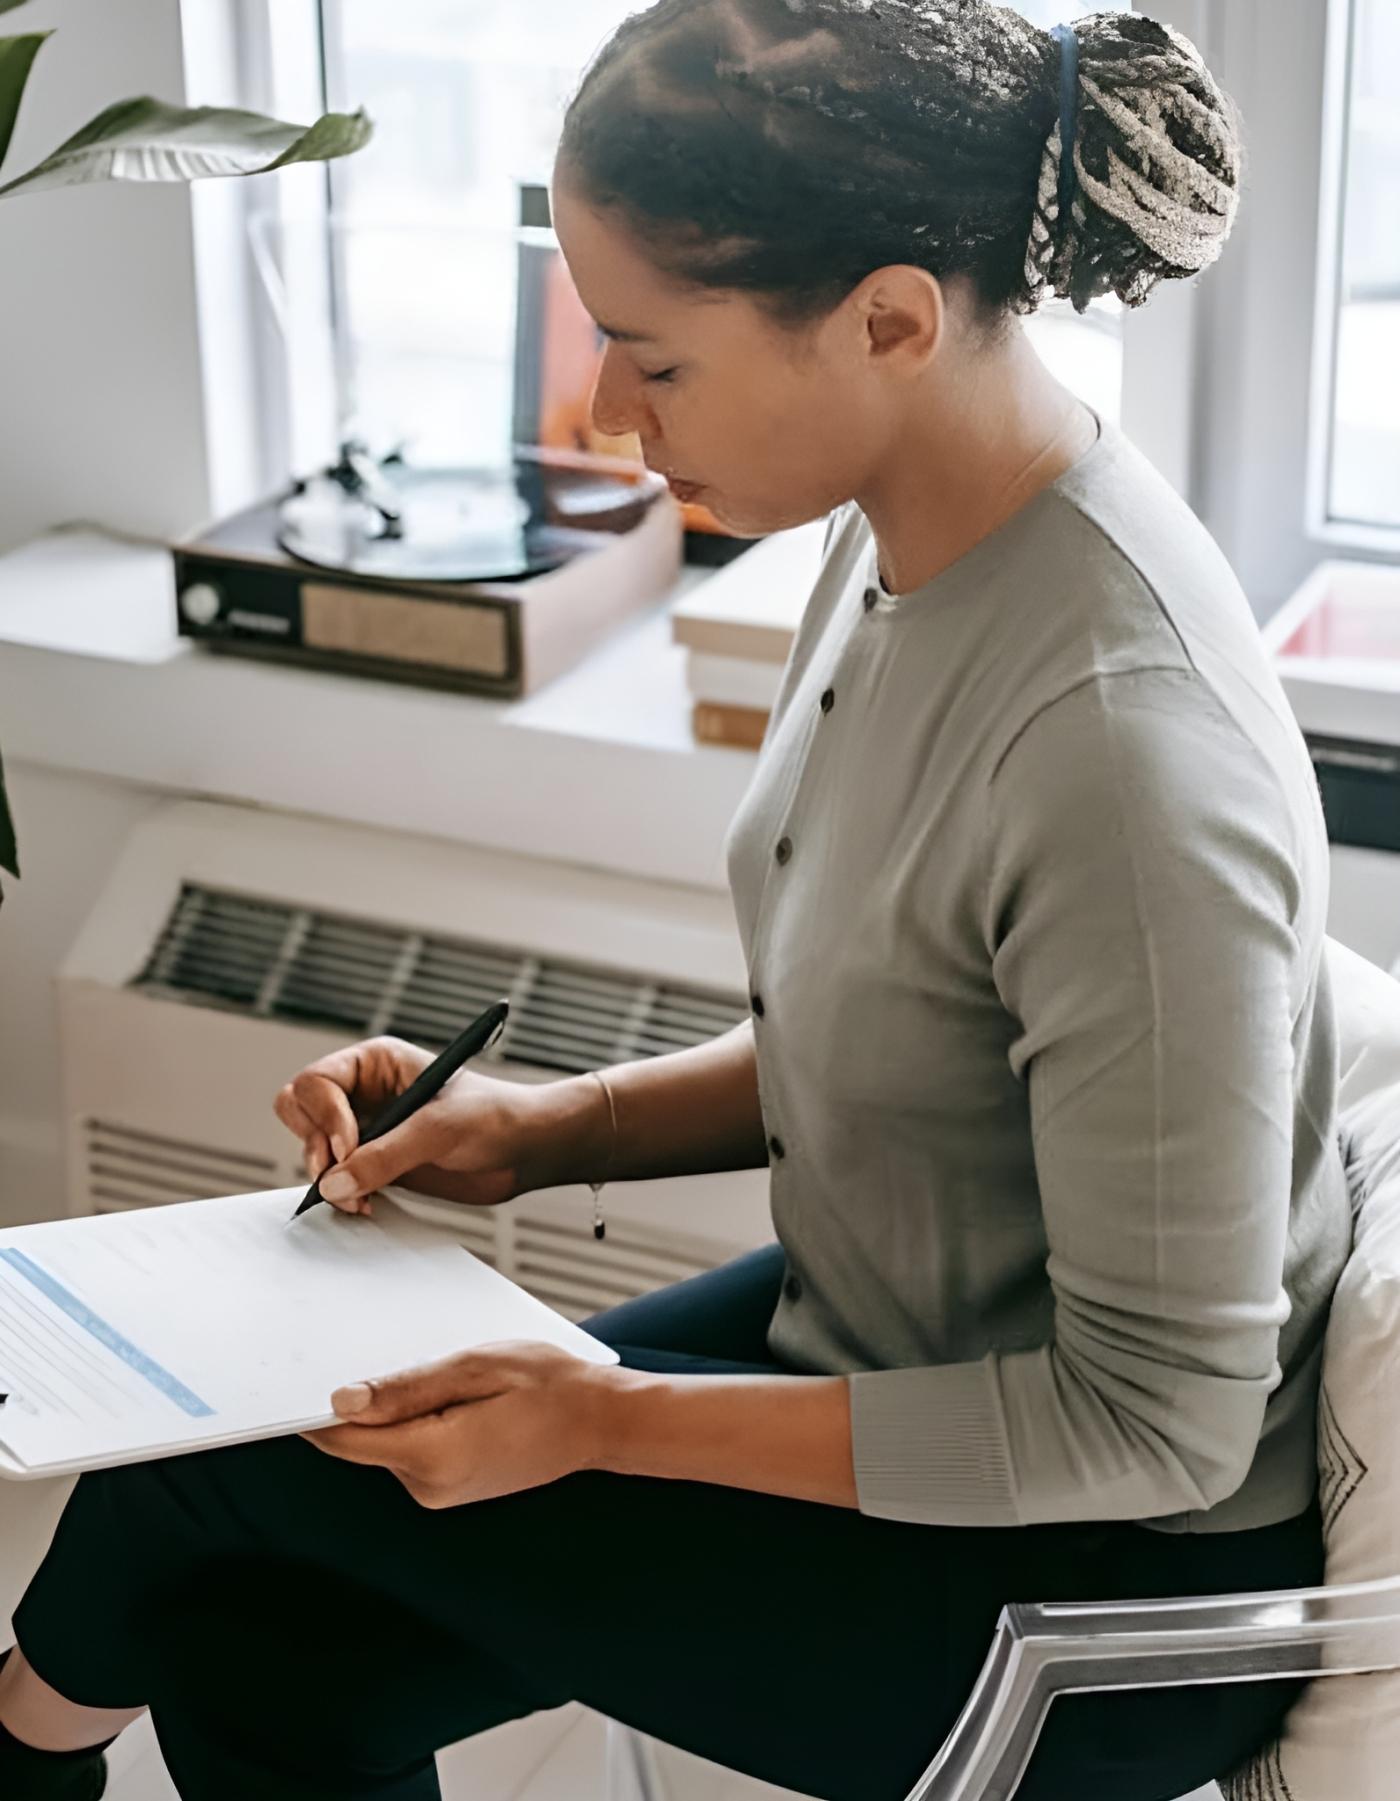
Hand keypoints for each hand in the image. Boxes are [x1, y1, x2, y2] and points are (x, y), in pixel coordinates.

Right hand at [273, 1035, 541, 1215]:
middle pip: (299, 1111)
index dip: (325, 1118)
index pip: (316, 1082)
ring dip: (328, 1177)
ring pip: (312, 1148)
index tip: (349, 1148)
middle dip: (314, 1146)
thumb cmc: (494, 1117)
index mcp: (375, 1063)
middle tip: (340, 1173)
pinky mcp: (374, 1162)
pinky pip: (335, 1178)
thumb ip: (385, 1156)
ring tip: (361, 1198)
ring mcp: (366, 1128)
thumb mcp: (439, 1130)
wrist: (524, 1150)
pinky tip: (367, 1204)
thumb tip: (333, 1184)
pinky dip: (342, 1194)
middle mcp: (363, 1092)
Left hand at [298, 1340, 616, 1507]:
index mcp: (432, 1456)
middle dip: (369, 1397)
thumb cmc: (549, 1385)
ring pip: (388, 1442)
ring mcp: (439, 1493)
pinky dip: (419, 1419)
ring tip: (449, 1374)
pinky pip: (412, 1448)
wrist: (600, 1421)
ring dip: (399, 1406)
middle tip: (395, 1350)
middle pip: (364, 1440)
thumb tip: (341, 1401)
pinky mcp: (448, 1488)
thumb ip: (406, 1387)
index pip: (345, 1439)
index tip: (291, 1376)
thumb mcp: (475, 1367)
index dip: (313, 1410)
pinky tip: (455, 1394)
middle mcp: (429, 1487)